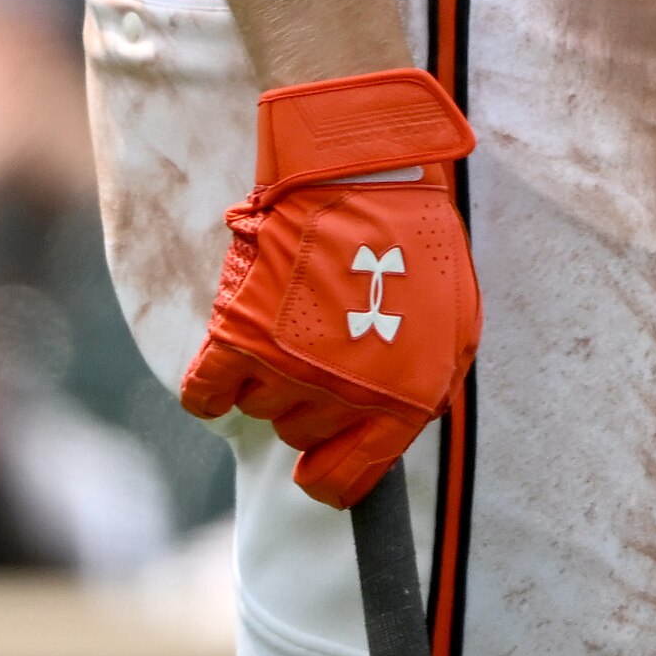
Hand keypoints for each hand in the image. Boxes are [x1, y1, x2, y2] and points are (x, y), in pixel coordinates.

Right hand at [178, 68, 476, 506]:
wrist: (364, 173)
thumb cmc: (414, 245)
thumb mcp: (451, 325)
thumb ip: (419, 389)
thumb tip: (377, 440)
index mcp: (403, 398)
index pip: (344, 482)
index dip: (327, 475)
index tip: (318, 463)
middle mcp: (344, 393)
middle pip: (299, 435)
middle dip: (312, 397)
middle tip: (325, 341)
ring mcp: (287, 365)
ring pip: (260, 408)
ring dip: (271, 374)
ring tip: (297, 317)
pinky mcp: (236, 334)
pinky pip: (204, 396)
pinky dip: (210, 386)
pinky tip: (234, 352)